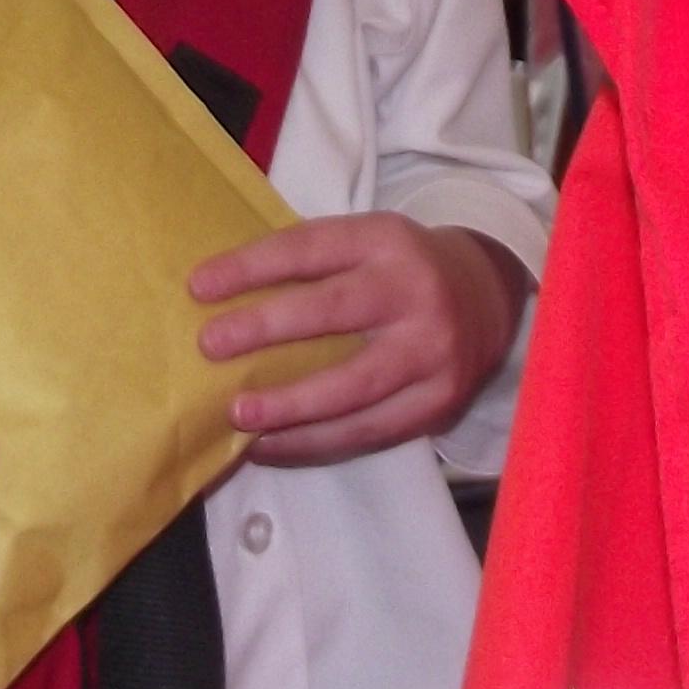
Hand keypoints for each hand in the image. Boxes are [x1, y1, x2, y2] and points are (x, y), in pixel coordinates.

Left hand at [191, 213, 526, 467]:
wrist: (489, 297)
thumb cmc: (402, 269)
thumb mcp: (368, 242)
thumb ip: (312, 262)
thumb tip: (222, 297)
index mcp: (386, 241)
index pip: (310, 249)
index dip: (252, 266)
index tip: (199, 287)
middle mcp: (414, 292)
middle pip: (332, 311)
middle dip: (266, 329)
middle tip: (210, 346)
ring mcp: (431, 353)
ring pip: (352, 386)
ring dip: (289, 405)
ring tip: (238, 416)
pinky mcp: (439, 404)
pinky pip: (367, 432)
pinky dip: (313, 444)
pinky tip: (269, 446)